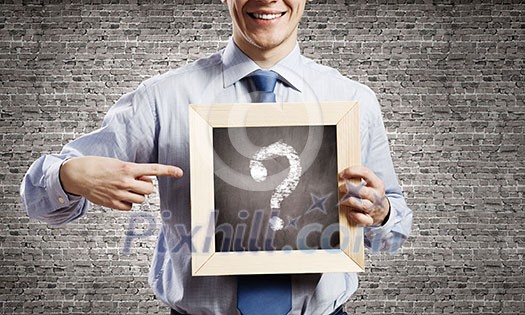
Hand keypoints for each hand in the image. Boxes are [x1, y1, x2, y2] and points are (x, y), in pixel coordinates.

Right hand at [59, 156, 182, 209]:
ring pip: (141, 199)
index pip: (153, 169)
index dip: (168, 170)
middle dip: (146, 187)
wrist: (77, 174)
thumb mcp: (118, 164)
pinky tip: (118, 196)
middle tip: (135, 182)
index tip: (180, 172)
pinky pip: (130, 208)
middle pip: (150, 189)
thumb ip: (134, 172)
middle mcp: (125, 181)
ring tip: (124, 188)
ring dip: (137, 195)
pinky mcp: (112, 204)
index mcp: (127, 168)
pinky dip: (128, 204)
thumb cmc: (98, 167)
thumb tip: (146, 182)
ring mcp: (119, 194)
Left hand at [339, 166, 389, 226]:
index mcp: (377, 184)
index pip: (366, 173)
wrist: (383, 211)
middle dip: (349, 189)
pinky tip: (351, 213)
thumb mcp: (370, 184)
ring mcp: (374, 208)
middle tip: (341, 188)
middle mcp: (376, 195)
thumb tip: (342, 175)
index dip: (352, 172)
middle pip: (363, 191)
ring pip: (363, 205)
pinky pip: (364, 219)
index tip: (341, 174)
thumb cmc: (371, 195)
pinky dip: (357, 217)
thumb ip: (358, 178)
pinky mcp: (370, 219)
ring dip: (350, 202)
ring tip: (343, 200)